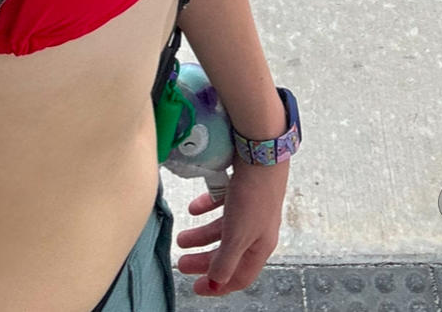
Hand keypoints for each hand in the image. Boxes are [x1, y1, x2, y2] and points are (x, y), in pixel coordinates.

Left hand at [174, 157, 289, 295]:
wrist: (261, 153)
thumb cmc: (252, 197)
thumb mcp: (237, 237)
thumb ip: (225, 262)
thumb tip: (215, 283)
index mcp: (260, 246)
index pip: (240, 276)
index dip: (218, 286)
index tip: (196, 287)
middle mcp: (257, 230)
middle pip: (228, 253)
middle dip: (204, 261)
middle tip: (181, 263)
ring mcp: (251, 208)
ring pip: (223, 229)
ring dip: (201, 236)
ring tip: (180, 238)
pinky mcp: (244, 189)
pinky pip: (223, 206)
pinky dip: (207, 210)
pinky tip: (194, 209)